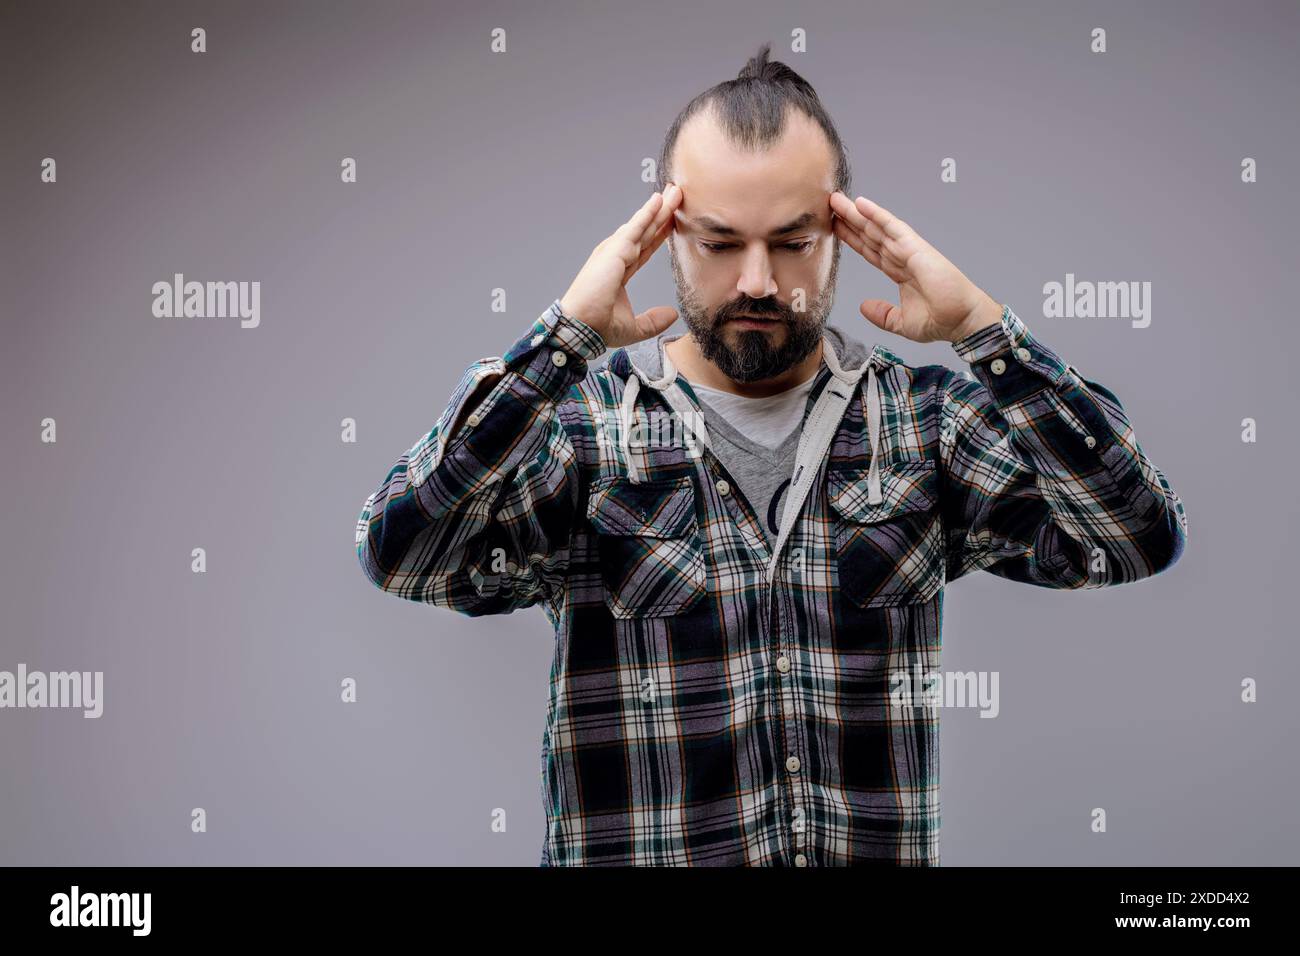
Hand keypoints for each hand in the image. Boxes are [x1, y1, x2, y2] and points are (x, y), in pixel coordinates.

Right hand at [559, 185, 682, 348]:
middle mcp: (615, 258)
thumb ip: (653, 321)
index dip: (659, 234)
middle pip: (645, 232)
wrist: (581, 328)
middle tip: (677, 195)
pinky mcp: (613, 251)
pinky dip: (647, 213)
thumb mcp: (633, 327)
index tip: (672, 222)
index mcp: (618, 272)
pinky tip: (658, 200)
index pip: (644, 248)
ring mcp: (613, 252)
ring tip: (674, 192)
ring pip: (642, 226)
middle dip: (661, 214)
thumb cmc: (597, 327)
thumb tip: (672, 315)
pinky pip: (635, 228)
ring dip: (659, 208)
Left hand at [829, 192, 1001, 343]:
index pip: (870, 251)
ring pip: (877, 228)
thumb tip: (864, 307)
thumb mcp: (902, 322)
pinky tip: (861, 203)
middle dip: (849, 221)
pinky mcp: (916, 249)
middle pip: (870, 235)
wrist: (962, 321)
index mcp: (900, 272)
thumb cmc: (941, 320)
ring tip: (837, 200)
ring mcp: (910, 251)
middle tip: (830, 205)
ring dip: (857, 213)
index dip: (852, 239)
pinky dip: (877, 215)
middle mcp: (903, 257)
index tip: (835, 228)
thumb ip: (883, 314)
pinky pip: (893, 227)